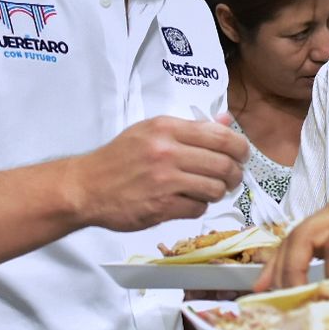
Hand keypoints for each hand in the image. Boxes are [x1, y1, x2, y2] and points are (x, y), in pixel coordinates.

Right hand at [71, 116, 246, 230]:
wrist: (87, 186)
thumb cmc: (120, 158)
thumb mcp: (151, 131)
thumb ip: (190, 127)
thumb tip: (226, 121)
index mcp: (166, 128)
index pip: (220, 136)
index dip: (240, 148)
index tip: (242, 156)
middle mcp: (167, 152)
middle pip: (223, 164)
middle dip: (234, 174)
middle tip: (231, 177)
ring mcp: (164, 180)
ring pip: (215, 188)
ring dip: (218, 192)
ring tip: (209, 190)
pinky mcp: (161, 206)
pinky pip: (198, 208)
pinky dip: (198, 207)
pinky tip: (188, 201)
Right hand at [257, 187, 328, 291]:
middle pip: (303, 236)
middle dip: (293, 271)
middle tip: (291, 302)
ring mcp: (327, 215)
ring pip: (293, 238)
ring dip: (280, 267)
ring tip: (268, 296)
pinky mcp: (323, 225)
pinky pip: (297, 241)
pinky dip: (280, 262)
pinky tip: (265, 282)